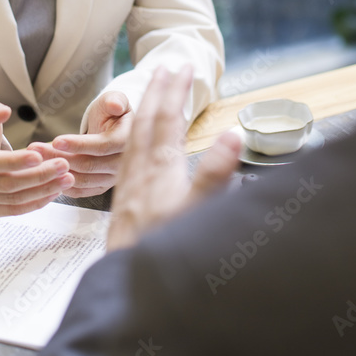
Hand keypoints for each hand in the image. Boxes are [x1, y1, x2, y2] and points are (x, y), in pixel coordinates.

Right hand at [0, 100, 74, 216]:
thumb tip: (4, 111)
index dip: (14, 161)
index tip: (39, 156)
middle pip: (6, 184)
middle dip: (38, 176)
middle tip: (63, 164)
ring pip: (13, 199)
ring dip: (42, 190)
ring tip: (67, 178)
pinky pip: (14, 210)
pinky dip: (36, 203)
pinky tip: (55, 191)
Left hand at [28, 91, 132, 197]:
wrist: (113, 128)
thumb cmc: (111, 112)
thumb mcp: (114, 99)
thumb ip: (115, 100)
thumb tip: (115, 106)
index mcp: (127, 141)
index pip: (102, 147)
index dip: (79, 145)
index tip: (56, 140)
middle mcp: (122, 164)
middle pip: (88, 165)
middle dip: (59, 157)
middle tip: (35, 149)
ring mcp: (112, 178)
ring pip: (81, 179)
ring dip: (56, 170)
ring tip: (35, 158)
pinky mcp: (101, 187)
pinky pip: (80, 191)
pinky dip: (62, 184)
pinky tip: (45, 173)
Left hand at [106, 65, 241, 250]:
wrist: (128, 288)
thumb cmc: (163, 252)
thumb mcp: (196, 213)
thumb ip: (214, 175)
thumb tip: (232, 136)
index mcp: (160, 170)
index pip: (168, 120)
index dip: (175, 91)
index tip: (182, 67)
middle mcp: (141, 172)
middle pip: (146, 122)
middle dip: (156, 91)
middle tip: (164, 67)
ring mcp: (129, 186)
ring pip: (133, 138)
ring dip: (143, 111)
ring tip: (149, 93)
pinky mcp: (123, 201)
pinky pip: (126, 156)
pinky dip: (134, 139)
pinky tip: (136, 143)